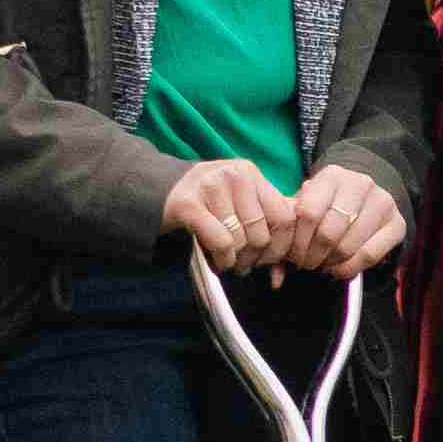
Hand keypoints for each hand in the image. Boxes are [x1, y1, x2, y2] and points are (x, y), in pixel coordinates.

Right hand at [164, 157, 301, 272]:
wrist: (159, 190)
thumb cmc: (208, 202)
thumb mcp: (239, 201)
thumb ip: (263, 222)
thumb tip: (283, 268)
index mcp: (251, 173)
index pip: (283, 215)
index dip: (281, 245)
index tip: (268, 260)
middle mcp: (234, 175)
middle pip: (261, 233)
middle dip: (254, 258)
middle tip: (244, 265)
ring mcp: (211, 186)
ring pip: (240, 241)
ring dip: (236, 261)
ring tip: (229, 262)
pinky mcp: (189, 204)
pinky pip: (220, 242)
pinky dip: (223, 260)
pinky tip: (218, 262)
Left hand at [282, 165, 406, 277]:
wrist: (365, 196)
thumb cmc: (326, 205)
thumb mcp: (304, 208)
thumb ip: (286, 235)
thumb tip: (276, 278)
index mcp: (332, 175)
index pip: (308, 213)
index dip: (298, 241)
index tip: (293, 254)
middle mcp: (360, 183)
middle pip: (329, 232)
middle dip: (313, 256)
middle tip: (308, 263)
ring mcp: (382, 201)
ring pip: (349, 246)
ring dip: (331, 264)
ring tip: (323, 266)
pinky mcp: (398, 222)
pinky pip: (370, 255)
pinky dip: (351, 269)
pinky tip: (341, 269)